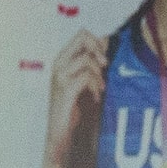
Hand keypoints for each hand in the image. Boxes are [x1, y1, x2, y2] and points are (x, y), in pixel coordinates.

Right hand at [46, 30, 105, 167]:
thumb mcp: (90, 80)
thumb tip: (107, 40)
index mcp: (64, 59)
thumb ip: (95, 62)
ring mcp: (59, 78)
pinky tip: (96, 96)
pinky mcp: (64, 91)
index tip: (107, 56)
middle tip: (106, 65)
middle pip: (81, 38)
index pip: (81, 34)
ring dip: (99, 73)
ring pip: (86, 59)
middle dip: (99, 49)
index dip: (98, 40)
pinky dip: (94, 85)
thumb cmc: (77, 106)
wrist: (64, 133)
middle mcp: (59, 65)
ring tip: (100, 88)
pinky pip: (84, 77)